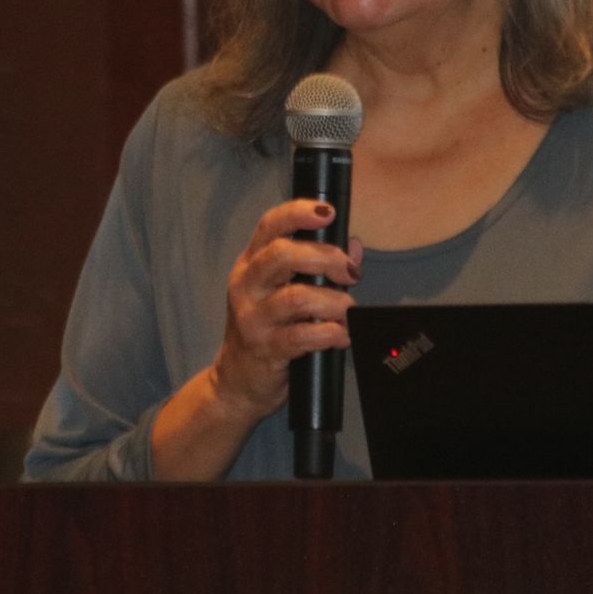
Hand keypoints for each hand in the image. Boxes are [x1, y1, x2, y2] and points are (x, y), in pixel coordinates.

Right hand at [209, 199, 364, 423]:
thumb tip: (354, 246)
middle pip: (282, 254)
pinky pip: (303, 335)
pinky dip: (331, 333)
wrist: (238, 380)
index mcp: (251, 263)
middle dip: (326, 258)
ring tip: (348, 310)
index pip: (269, 226)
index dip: (298, 213)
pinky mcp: (265, 348)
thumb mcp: (284, 291)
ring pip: (297, 297)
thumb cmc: (267, 328)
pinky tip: (342, 335)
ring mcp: (252, 317)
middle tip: (349, 272)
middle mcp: (246, 285)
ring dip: (334, 302)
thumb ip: (318, 267)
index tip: (328, 213)